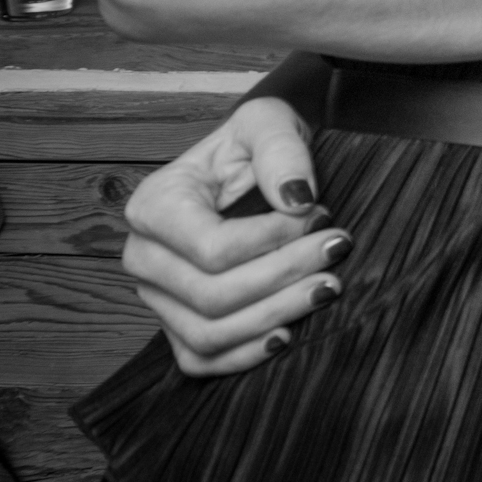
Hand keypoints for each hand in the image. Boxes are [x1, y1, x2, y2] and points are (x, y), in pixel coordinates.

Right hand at [120, 97, 347, 375]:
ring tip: (329, 287)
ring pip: (209, 333)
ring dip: (276, 316)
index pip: (211, 248)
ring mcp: (156, 297)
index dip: (273, 241)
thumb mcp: (268, 122)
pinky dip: (246, 355)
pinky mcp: (177, 326)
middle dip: (285, 277)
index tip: (321, 215)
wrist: (252, 168)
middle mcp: (143, 257)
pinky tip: (289, 334)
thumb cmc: (255, 145)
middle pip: (212, 295)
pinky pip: (201, 359)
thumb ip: (280, 150)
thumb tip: (296, 199)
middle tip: (338, 249)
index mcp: (153, 207)